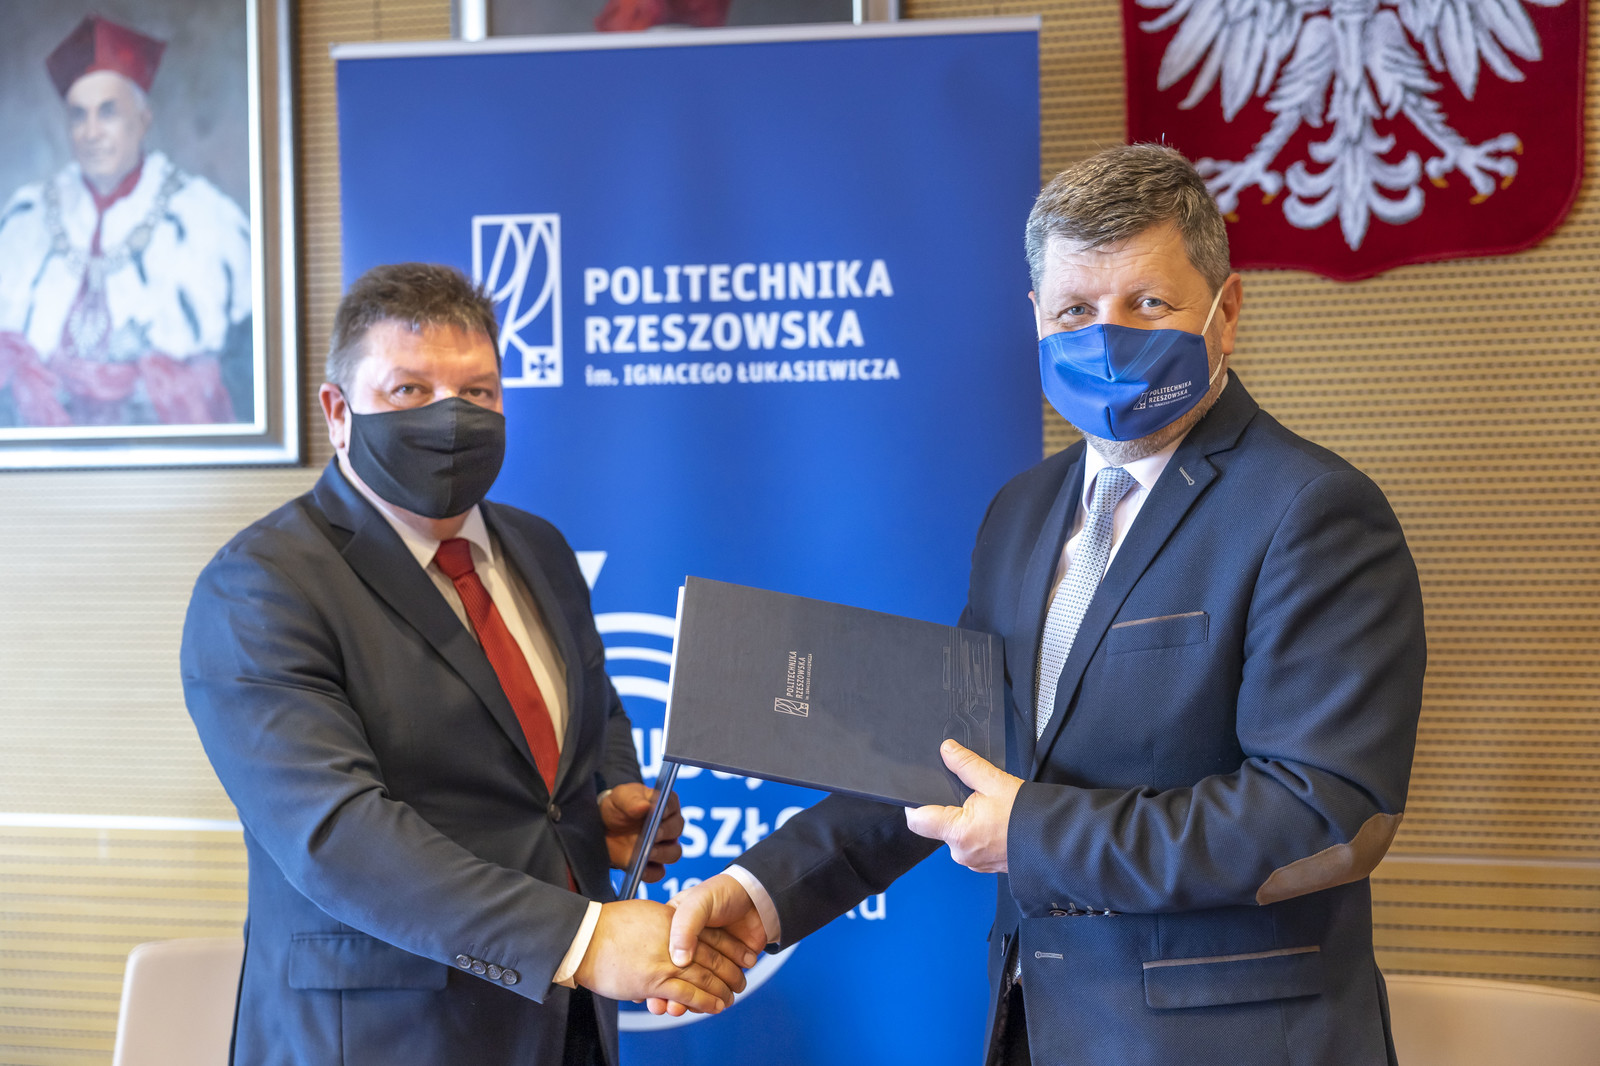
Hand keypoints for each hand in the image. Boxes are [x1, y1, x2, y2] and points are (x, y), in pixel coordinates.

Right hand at [575, 899, 755, 1013]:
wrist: (585, 936)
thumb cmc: (609, 924)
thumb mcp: (644, 914)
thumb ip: (664, 924)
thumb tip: (675, 933)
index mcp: (674, 918)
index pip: (711, 934)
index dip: (730, 947)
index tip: (741, 956)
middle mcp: (675, 938)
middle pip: (713, 955)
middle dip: (731, 970)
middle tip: (741, 980)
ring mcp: (667, 959)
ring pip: (705, 976)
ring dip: (722, 989)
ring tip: (731, 997)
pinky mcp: (656, 980)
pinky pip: (689, 992)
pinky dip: (706, 1000)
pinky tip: (715, 1005)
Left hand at [601, 783, 682, 882]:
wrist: (602, 828)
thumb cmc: (616, 808)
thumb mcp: (620, 797)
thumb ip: (631, 800)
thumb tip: (644, 806)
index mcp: (665, 804)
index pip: (672, 804)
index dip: (668, 808)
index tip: (659, 812)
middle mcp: (669, 826)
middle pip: (676, 829)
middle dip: (666, 831)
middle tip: (654, 833)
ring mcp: (662, 847)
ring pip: (674, 853)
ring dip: (662, 853)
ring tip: (648, 852)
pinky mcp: (651, 866)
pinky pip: (658, 873)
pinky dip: (650, 873)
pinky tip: (640, 869)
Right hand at [651, 873, 771, 1015]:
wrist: (757, 897)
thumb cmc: (724, 893)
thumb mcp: (698, 902)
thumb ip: (686, 926)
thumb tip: (680, 959)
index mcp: (672, 926)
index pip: (658, 955)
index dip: (652, 975)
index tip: (650, 994)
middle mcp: (686, 944)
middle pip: (672, 975)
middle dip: (668, 994)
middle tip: (666, 1007)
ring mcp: (704, 957)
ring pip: (690, 985)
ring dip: (685, 1002)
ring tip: (679, 1010)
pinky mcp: (723, 968)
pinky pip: (711, 989)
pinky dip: (705, 1000)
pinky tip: (701, 1007)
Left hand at [904, 739, 1021, 872]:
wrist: (1056, 839)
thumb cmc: (1027, 815)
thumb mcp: (994, 781)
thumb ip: (965, 764)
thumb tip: (947, 750)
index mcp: (958, 832)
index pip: (917, 820)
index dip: (914, 803)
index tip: (918, 791)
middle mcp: (962, 852)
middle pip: (938, 825)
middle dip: (950, 807)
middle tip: (971, 795)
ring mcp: (974, 861)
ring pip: (956, 834)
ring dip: (966, 820)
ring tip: (989, 809)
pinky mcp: (985, 865)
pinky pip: (972, 844)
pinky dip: (978, 832)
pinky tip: (995, 822)